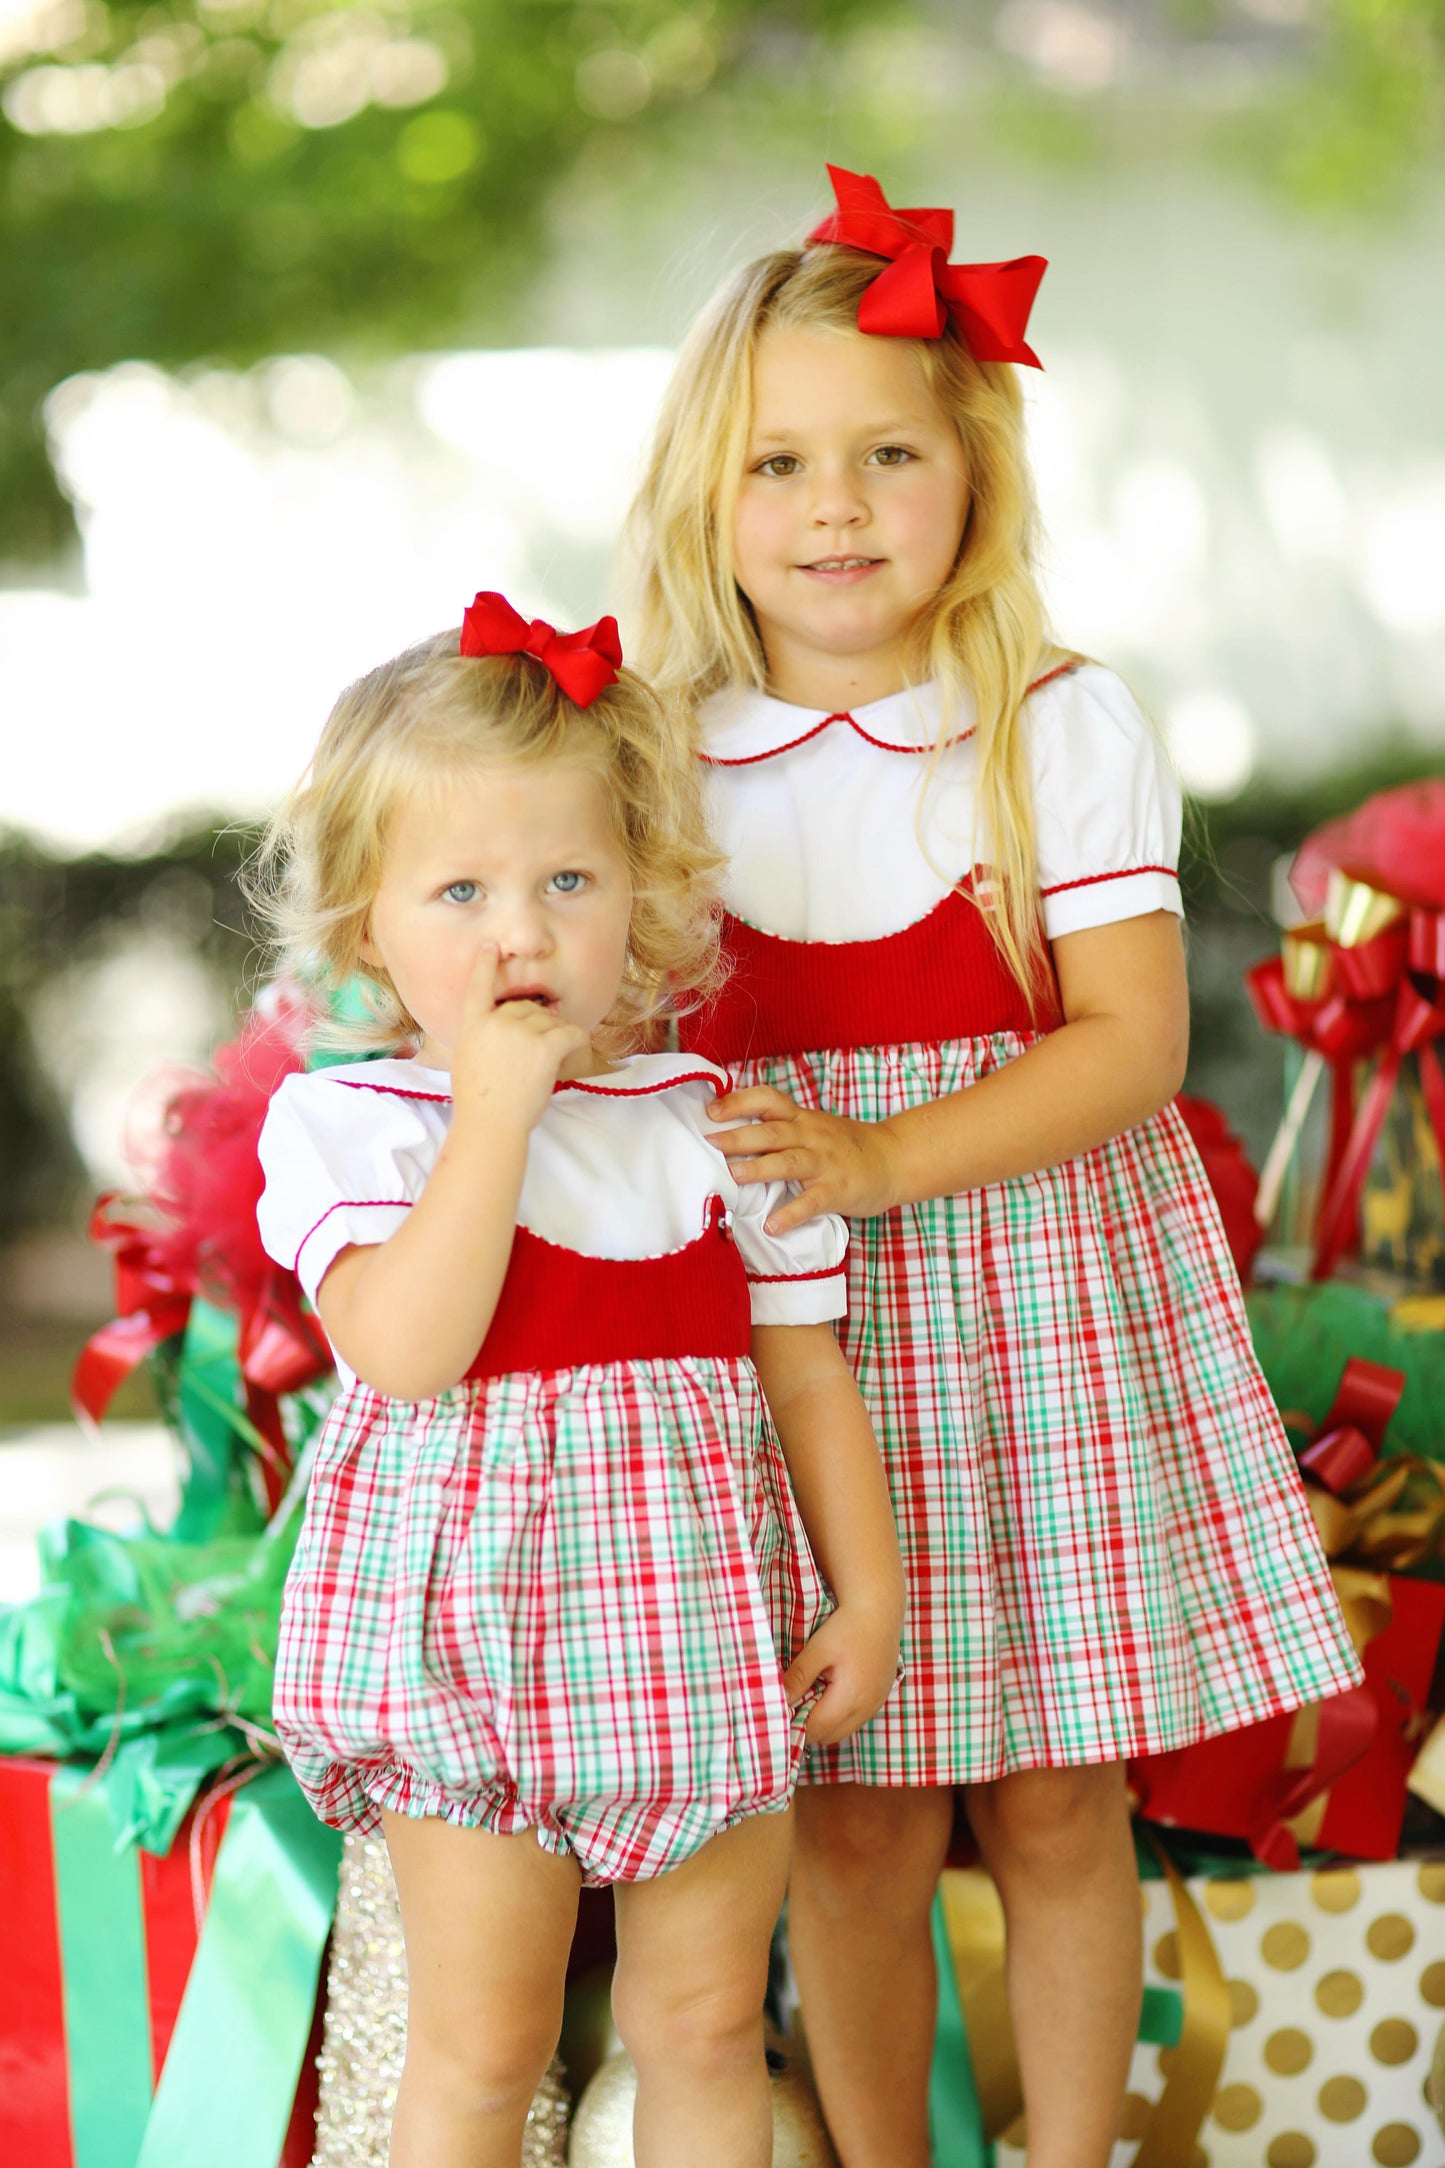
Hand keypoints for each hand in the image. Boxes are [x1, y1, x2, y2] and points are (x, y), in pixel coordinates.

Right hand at [449, 945, 589, 1132]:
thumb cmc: (480, 1101)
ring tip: (541, 1066)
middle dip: (534, 1027)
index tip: (491, 947)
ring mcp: (521, 1031)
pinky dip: (577, 1039)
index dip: (485, 965)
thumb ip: (483, 1036)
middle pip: (525, 1008)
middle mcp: (496, 1021)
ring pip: (549, 1021)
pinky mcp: (545, 1045)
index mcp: (472, 1025)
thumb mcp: (468, 1059)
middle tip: (530, 1058)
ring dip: (553, 1038)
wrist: (491, 1124)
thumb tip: (510, 1024)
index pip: (478, 987)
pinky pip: (570, 1033)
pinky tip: (575, 1048)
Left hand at [708, 1086, 898, 1231]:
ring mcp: (825, 1164)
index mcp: (802, 1119)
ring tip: (733, 1175)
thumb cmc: (845, 1145)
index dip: (739, 1102)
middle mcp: (811, 1136)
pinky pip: (811, 1202)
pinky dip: (791, 1215)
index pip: (768, 1099)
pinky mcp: (837, 1191)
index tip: (711, 1110)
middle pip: (772, 1132)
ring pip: (789, 1162)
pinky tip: (773, 1226)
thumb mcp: (814, 1127)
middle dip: (739, 1136)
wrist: (893, 1159)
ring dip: (759, 1168)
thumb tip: (732, 1131)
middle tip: (710, 1143)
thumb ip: (781, 1128)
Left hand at [783, 1606, 901, 1747]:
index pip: (816, 1729)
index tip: (779, 1713)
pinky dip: (838, 1714)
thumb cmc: (848, 1626)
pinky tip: (828, 1691)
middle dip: (808, 1726)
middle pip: (829, 1736)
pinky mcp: (879, 1698)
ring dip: (824, 1721)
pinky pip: (854, 1719)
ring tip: (809, 1695)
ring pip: (842, 1730)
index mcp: (851, 1697)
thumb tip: (778, 1700)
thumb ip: (798, 1677)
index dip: (795, 1726)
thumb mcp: (818, 1649)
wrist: (879, 1609)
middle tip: (791, 1703)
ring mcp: (875, 1704)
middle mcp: (866, 1707)